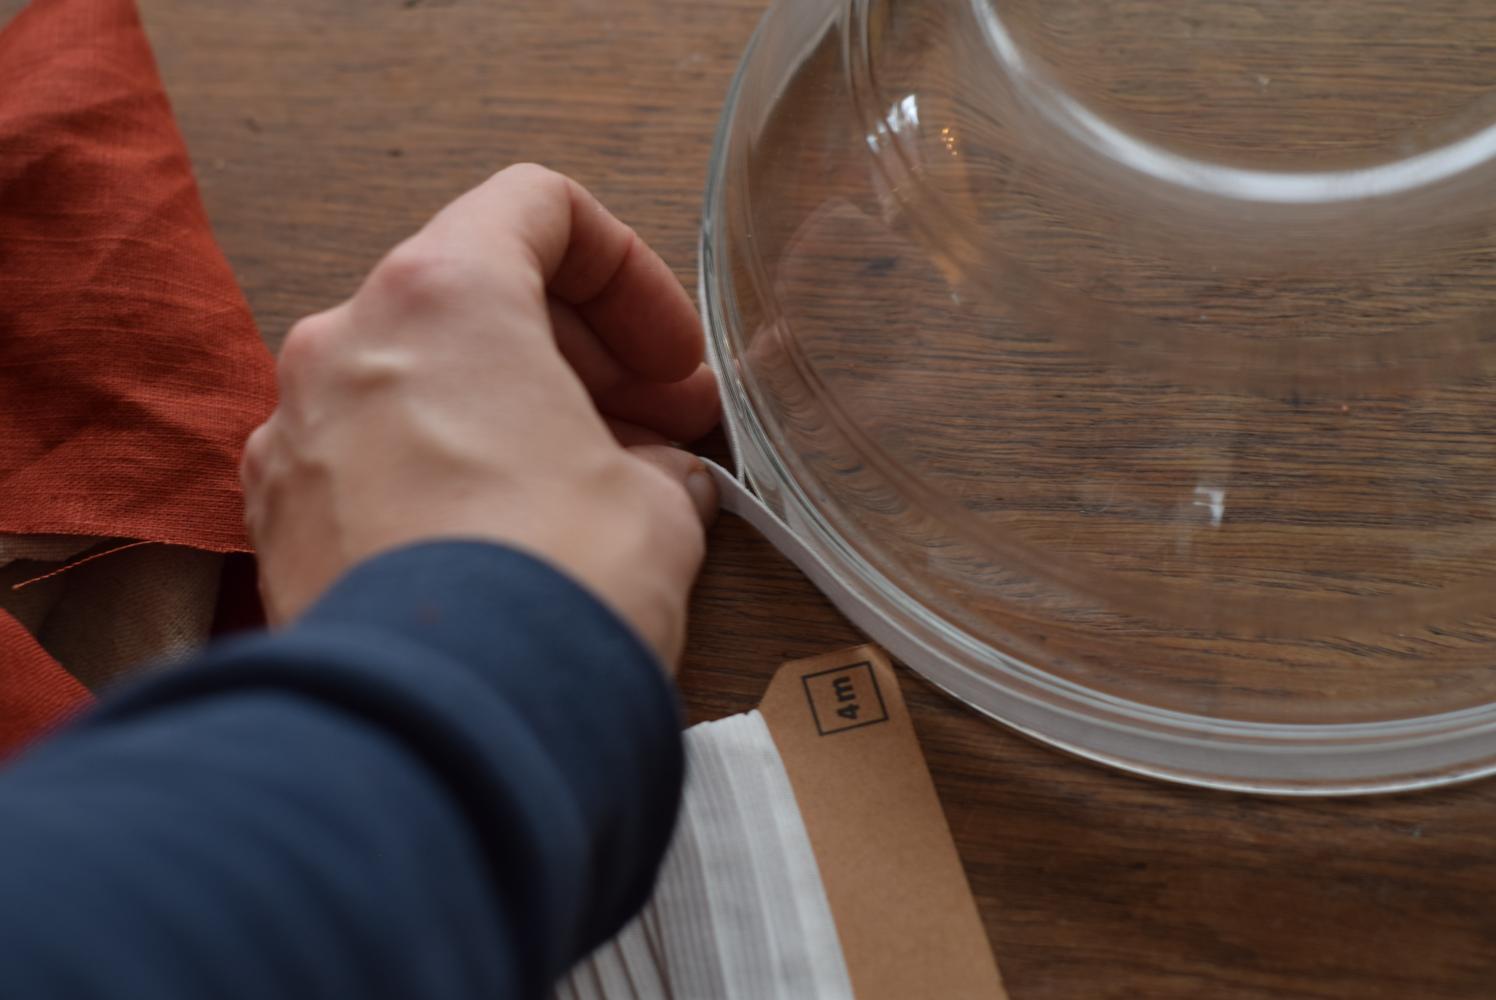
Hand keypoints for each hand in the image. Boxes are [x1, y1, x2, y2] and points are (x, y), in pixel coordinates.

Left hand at [240, 164, 720, 667]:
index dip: (632, 278)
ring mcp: (295, 432)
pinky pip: (374, 459)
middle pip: (479, 298)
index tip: (672, 362)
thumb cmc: (551, 587)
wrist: (446, 731)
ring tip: (591, 493)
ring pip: (422, 380)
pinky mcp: (277, 521)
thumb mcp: (658, 505)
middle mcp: (345, 342)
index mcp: (441, 295)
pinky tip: (509, 544)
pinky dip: (446, 473)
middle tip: (662, 428)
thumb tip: (650, 478)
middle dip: (585, 357)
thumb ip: (656, 462)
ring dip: (515, 414)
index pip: (540, 210)